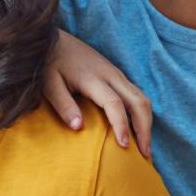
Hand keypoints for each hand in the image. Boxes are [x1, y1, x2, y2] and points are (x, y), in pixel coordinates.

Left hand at [42, 31, 151, 155]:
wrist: (54, 40)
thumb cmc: (48, 65)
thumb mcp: (49, 84)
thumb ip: (63, 105)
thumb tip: (78, 127)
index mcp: (93, 78)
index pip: (114, 104)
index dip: (121, 125)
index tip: (124, 146)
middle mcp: (111, 75)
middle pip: (138, 101)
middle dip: (145, 128)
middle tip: (144, 155)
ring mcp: (117, 74)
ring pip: (142, 98)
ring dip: (147, 122)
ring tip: (145, 148)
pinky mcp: (117, 75)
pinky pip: (137, 95)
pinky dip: (142, 114)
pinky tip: (138, 131)